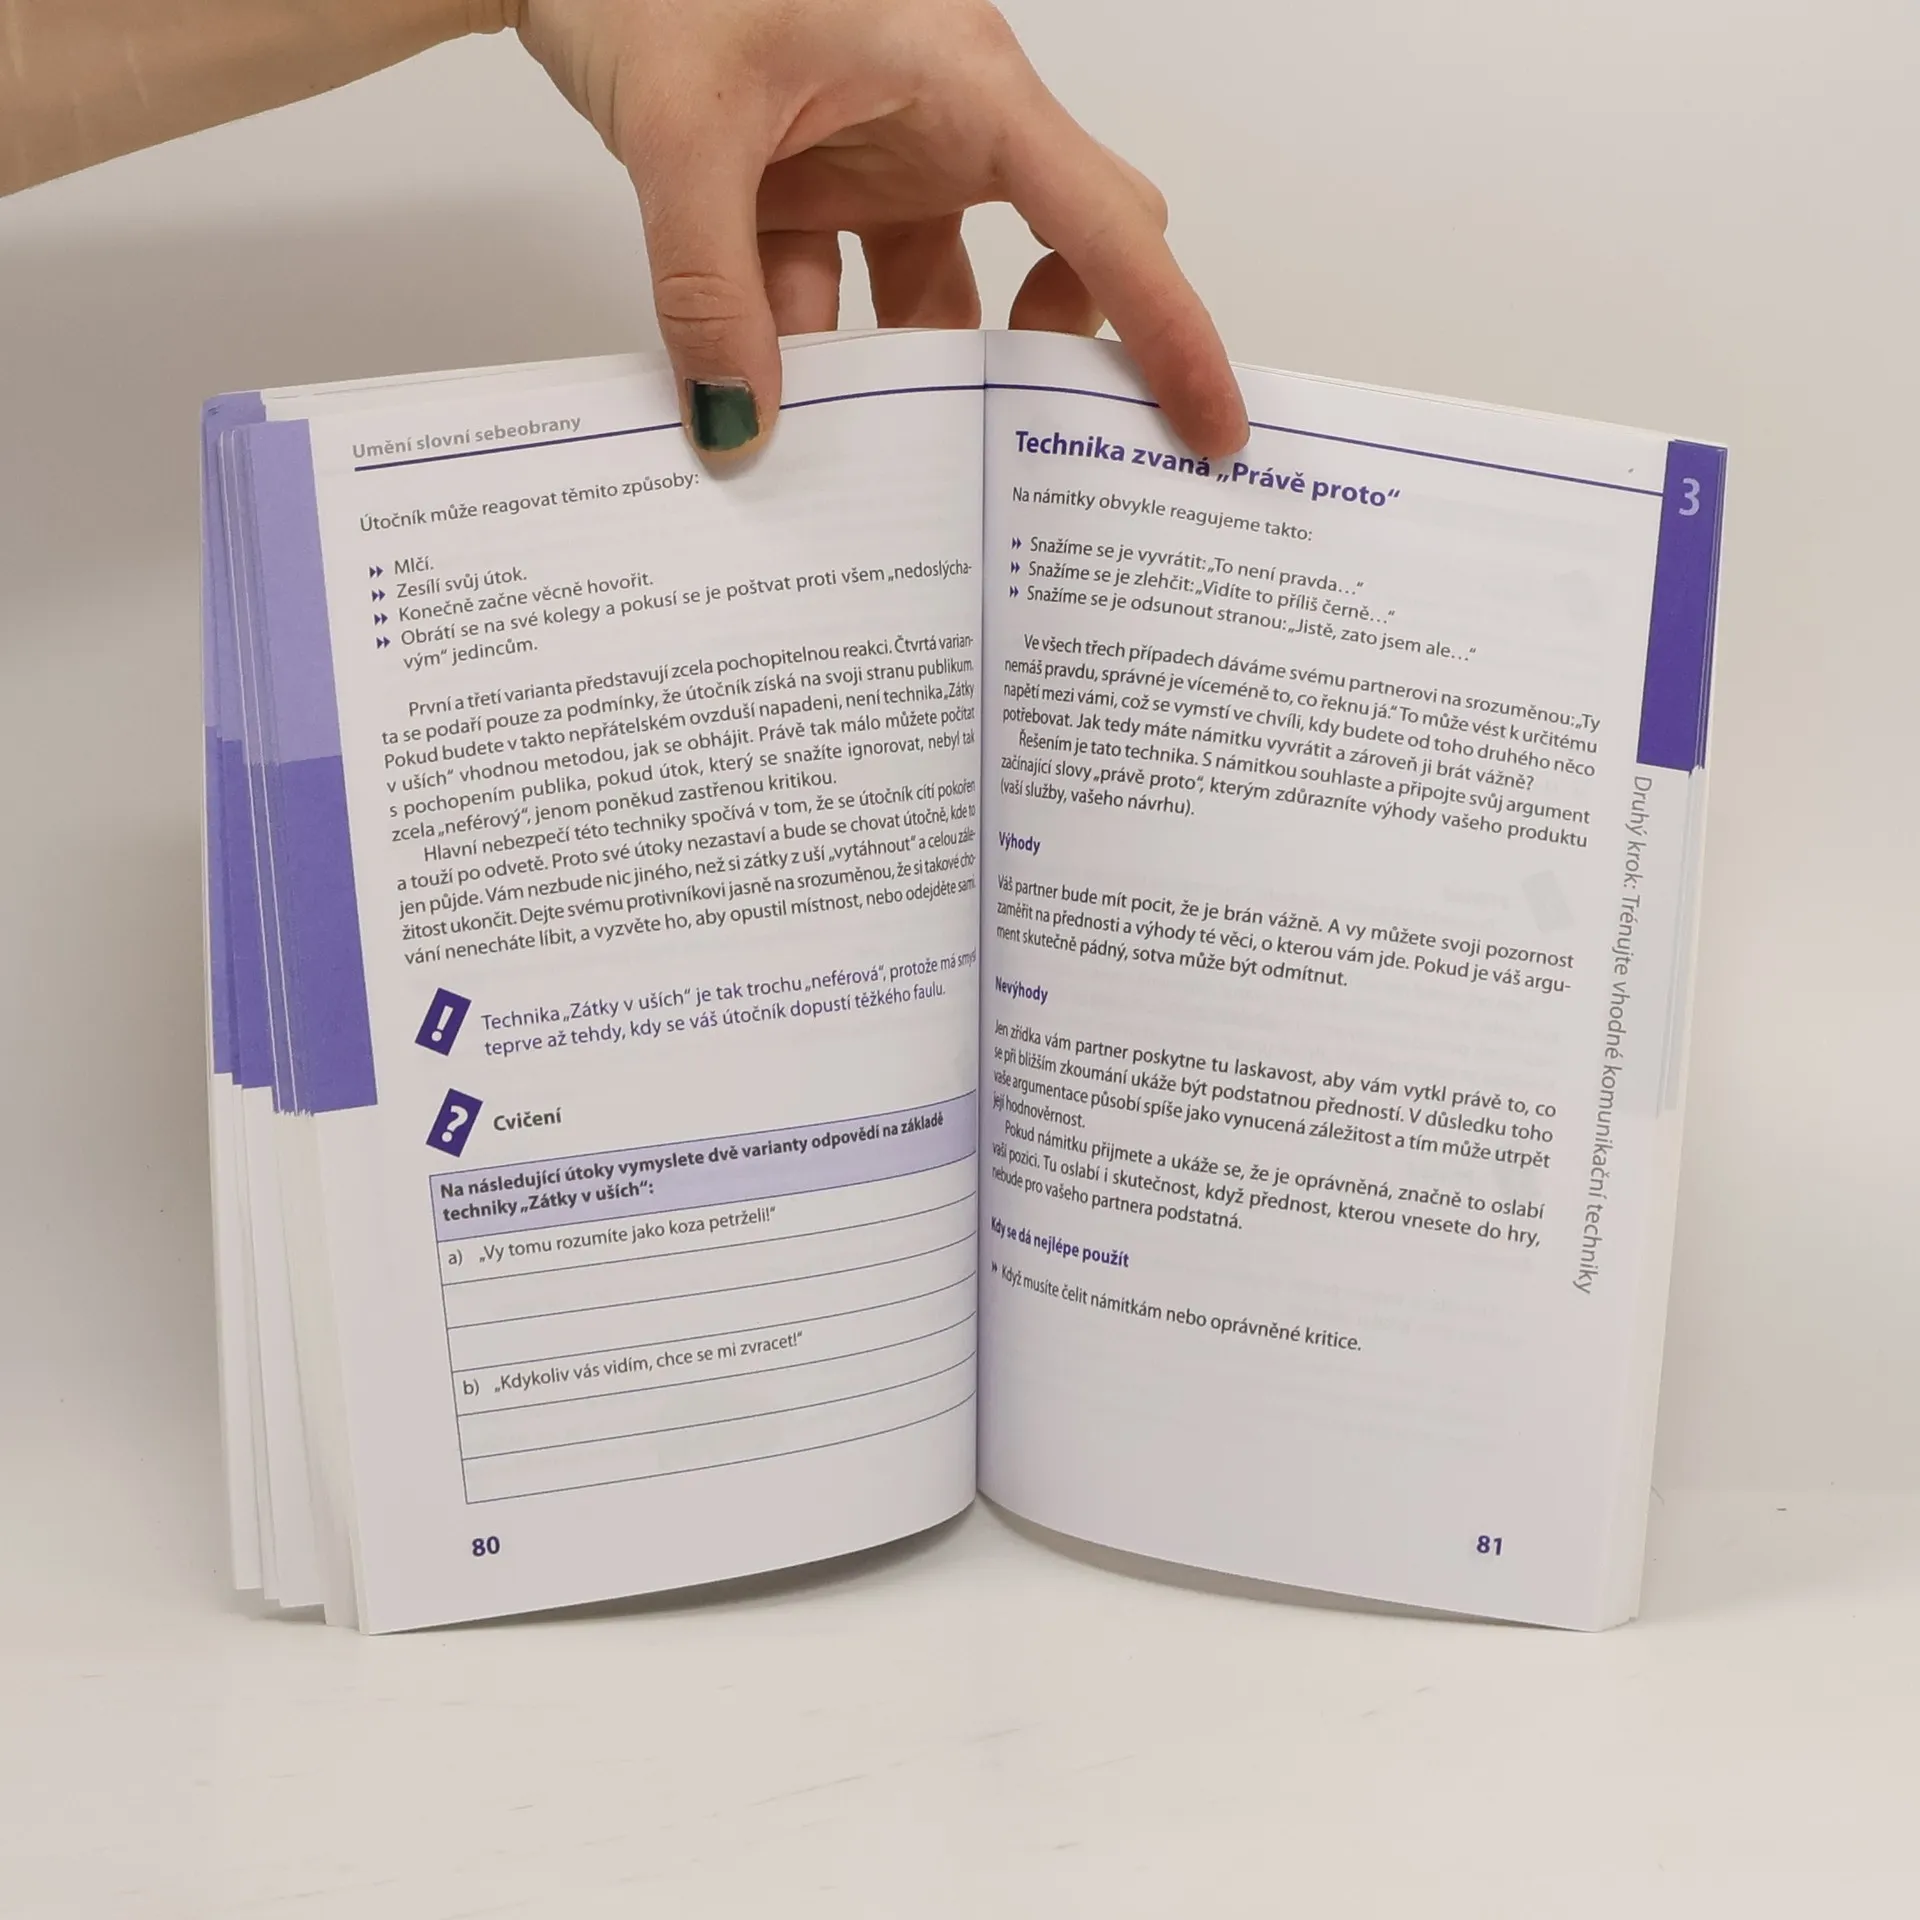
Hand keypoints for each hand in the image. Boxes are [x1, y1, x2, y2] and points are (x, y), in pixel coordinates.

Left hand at [509, 0, 1246, 458]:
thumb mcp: (682, 136)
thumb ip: (710, 291)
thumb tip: (740, 426)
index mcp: (962, 78)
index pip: (1102, 218)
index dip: (1170, 328)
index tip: (1209, 426)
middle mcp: (944, 116)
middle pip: (1056, 255)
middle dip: (1043, 358)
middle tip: (1029, 455)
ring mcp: (885, 152)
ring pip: (939, 293)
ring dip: (901, 374)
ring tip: (871, 458)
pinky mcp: (825, 177)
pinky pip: (846, 286)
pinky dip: (811, 344)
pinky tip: (768, 393)